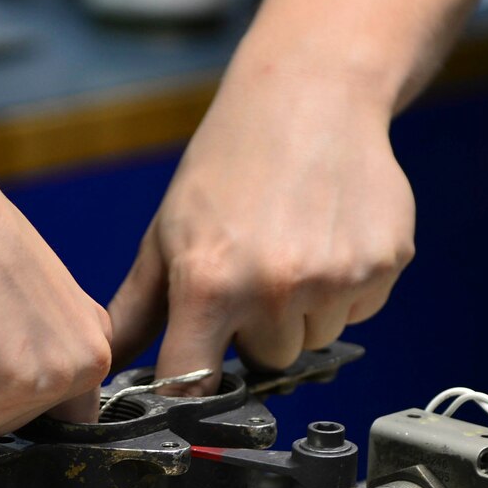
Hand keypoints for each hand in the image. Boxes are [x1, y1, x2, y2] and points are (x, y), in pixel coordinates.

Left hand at [107, 82, 413, 388]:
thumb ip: (135, 312)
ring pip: (315, 341)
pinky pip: (358, 312)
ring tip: (292, 248)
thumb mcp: (166, 233)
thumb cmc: (228, 164)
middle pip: (266, 363)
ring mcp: (335, 280)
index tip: (193, 383)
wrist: (310, 96)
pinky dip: (345, 288)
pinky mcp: (384, 265)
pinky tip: (328, 237)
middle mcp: (274, 289)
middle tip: (253, 269)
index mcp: (208, 284)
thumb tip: (102, 370)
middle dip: (257, 330)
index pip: (192, 385)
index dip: (191, 390)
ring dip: (304, 311)